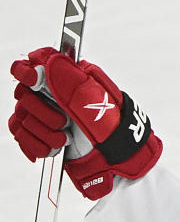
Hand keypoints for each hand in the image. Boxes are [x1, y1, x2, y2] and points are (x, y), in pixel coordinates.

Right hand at [8, 47, 161, 199]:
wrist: (117, 161)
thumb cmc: (113, 130)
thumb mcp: (97, 103)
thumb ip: (72, 82)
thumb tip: (50, 61)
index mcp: (65, 81)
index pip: (31, 66)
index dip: (27, 72)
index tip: (34, 80)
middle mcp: (51, 96)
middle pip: (23, 96)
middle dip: (43, 114)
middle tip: (63, 124)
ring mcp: (44, 115)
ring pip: (21, 119)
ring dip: (43, 134)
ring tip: (64, 141)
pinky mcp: (40, 134)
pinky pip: (21, 136)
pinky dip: (35, 145)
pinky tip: (53, 150)